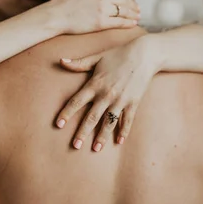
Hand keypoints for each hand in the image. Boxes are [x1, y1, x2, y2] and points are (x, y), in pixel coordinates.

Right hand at [50, 0, 142, 34]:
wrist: (55, 16)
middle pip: (125, 0)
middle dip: (134, 5)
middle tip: (138, 8)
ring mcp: (102, 10)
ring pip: (124, 12)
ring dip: (133, 14)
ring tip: (137, 16)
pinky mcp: (101, 23)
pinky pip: (120, 23)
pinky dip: (128, 23)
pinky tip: (133, 23)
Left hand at [56, 35, 157, 150]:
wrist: (144, 54)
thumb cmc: (118, 54)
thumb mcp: (97, 57)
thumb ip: (79, 63)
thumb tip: (61, 61)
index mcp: (95, 84)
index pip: (76, 101)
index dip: (66, 113)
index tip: (58, 124)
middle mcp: (106, 95)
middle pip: (91, 117)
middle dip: (82, 132)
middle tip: (75, 145)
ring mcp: (121, 100)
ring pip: (109, 122)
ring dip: (102, 136)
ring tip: (96, 148)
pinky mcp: (133, 102)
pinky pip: (127, 120)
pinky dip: (124, 131)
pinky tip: (119, 142)